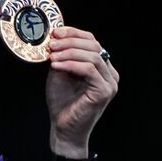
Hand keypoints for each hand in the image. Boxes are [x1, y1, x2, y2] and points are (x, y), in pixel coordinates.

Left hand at [45, 26, 117, 157]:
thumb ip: (61, 57)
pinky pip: (89, 70)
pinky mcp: (104, 91)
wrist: (63, 127)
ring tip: (52, 56)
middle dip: (70, 41)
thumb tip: (54, 39)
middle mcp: (109, 73)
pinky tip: (56, 66)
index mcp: (101, 67)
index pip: (92, 41)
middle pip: (94, 46)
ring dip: (69, 52)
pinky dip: (71, 65)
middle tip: (51, 44)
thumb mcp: (60, 73)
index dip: (74, 33)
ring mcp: (109, 82)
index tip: (56, 32)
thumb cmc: (62, 102)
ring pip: (93, 56)